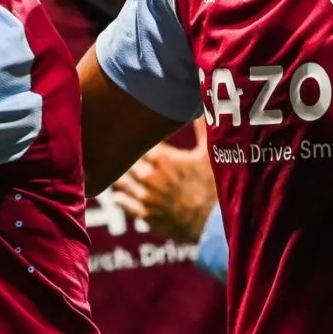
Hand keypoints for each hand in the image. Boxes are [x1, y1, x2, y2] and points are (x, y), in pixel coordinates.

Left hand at [111, 119, 216, 243]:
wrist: (214, 225)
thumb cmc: (213, 188)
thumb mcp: (208, 156)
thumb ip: (201, 130)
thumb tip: (199, 108)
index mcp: (162, 158)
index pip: (135, 141)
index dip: (135, 137)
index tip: (134, 133)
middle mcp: (148, 176)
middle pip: (125, 160)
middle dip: (124, 155)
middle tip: (121, 149)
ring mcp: (144, 197)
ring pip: (121, 180)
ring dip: (121, 175)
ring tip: (118, 169)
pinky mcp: (145, 215)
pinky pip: (123, 202)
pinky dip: (120, 196)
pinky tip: (120, 192)